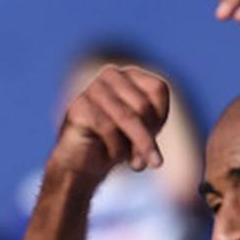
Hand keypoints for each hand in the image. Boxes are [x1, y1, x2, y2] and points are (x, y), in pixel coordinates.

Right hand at [53, 65, 174, 182]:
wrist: (80, 164)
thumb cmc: (115, 145)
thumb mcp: (143, 133)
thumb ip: (152, 129)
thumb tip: (155, 148)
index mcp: (130, 75)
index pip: (157, 89)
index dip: (160, 117)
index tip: (155, 139)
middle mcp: (111, 75)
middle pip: (142, 105)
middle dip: (147, 137)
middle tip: (150, 161)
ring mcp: (93, 89)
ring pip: (128, 117)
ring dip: (136, 147)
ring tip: (136, 165)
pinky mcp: (79, 107)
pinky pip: (107, 127)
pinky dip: (115, 148)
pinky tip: (110, 158)